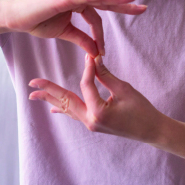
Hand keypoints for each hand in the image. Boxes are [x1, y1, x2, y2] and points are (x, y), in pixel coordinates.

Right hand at [0, 0, 145, 57]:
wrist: (14, 17)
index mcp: (77, 4)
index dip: (102, 34)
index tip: (103, 51)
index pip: (98, 15)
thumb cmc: (36, 21)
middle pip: (106, 1)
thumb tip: (95, 49)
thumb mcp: (64, 32)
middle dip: (125, 4)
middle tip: (143, 6)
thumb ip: (81, 38)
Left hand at [29, 54, 163, 144]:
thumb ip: (105, 75)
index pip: (86, 85)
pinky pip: (75, 114)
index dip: (88, 68)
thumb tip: (92, 59)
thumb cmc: (141, 110)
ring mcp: (91, 124)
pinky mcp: (94, 124)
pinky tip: (53, 109)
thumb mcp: (124, 89)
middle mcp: (90, 121)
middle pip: (65, 101)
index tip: (91, 54)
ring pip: (67, 109)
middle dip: (48, 91)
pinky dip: (64, 109)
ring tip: (34, 95)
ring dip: (52, 99)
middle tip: (32, 83)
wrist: (152, 130)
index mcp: (98, 112)